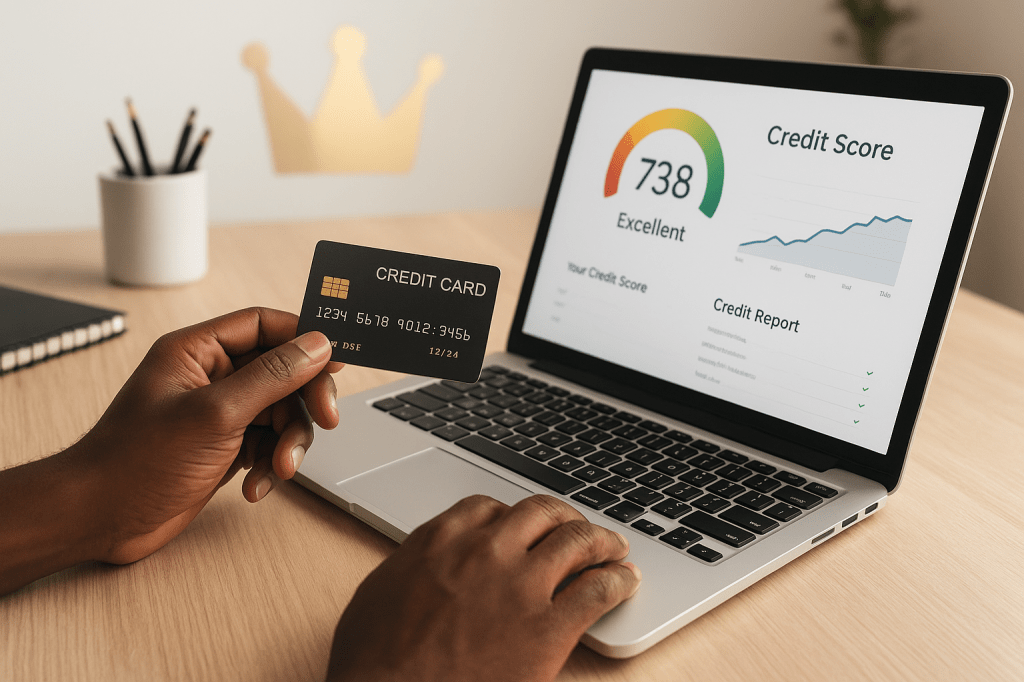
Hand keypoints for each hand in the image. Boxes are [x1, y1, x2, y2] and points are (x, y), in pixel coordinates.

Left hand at [77, 307, 342, 564]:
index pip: (265, 325)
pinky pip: (268, 445)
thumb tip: (316, 345)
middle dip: (304, 401)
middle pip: (283, 372)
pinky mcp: (224, 447)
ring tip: (280, 469)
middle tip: (324, 420)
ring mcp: (219, 414)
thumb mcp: (216, 413)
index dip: (304, 338)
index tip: (337, 359)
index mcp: (198, 351)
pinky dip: (270, 466)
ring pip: (281, 413)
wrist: (99, 520)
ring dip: (289, 443)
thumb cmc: (135, 461)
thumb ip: (272, 376)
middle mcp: (211, 377)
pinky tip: (256, 486)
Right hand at [326, 494, 641, 681]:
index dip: (514, 518)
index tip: (524, 529)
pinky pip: (597, 589)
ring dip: (601, 540)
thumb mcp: (379, 594)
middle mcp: (485, 551)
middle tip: (576, 528)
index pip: (492, 508)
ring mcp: (520, 585)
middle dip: (564, 518)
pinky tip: (624, 582)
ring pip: (576, 540)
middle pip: (541, 513)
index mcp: (442, 539)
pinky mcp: (547, 627)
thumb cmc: (372, 662)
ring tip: (613, 547)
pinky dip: (617, 580)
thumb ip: (414, 564)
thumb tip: (429, 559)